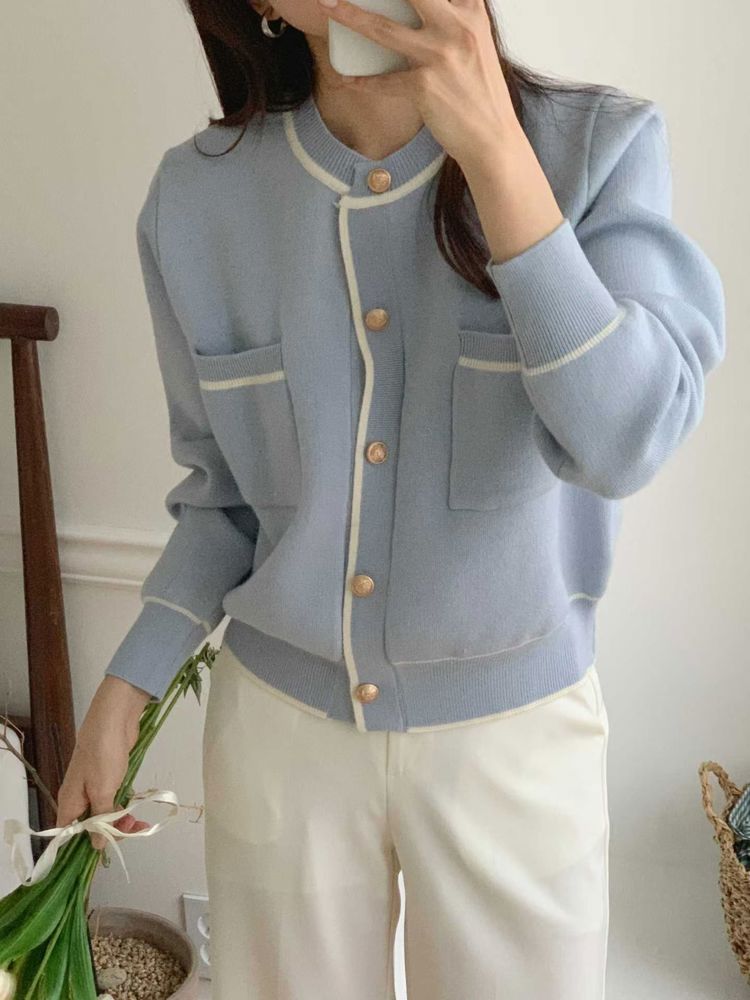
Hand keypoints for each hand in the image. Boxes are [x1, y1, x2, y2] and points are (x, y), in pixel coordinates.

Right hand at [55, 678, 151, 849]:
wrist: (115, 719)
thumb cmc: (104, 755)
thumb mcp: (102, 790)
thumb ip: (100, 818)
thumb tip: (96, 845)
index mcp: (70, 801)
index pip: (70, 833)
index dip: (85, 845)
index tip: (107, 849)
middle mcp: (79, 796)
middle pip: (90, 825)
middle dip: (111, 831)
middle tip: (134, 830)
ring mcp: (94, 786)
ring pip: (105, 812)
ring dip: (121, 820)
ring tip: (140, 823)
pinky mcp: (109, 776)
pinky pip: (114, 799)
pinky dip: (124, 805)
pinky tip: (135, 809)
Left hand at [316, 0, 521, 165]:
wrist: (493, 137)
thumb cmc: (481, 92)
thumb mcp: (477, 43)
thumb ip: (455, 19)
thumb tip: (425, 9)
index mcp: (471, 12)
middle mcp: (457, 27)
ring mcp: (440, 56)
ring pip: (384, 30)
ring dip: (351, 16)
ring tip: (329, 6)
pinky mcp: (425, 86)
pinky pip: (384, 81)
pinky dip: (364, 81)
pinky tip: (348, 79)